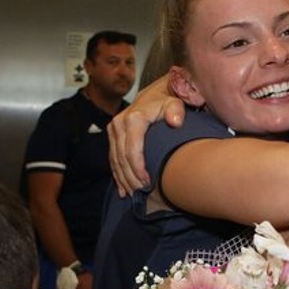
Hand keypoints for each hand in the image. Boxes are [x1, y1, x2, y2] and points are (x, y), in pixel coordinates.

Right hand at [108, 75, 184, 195]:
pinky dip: (117, 174)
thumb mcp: (175, 104)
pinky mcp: (113, 135)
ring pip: (115, 160)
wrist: (155, 95)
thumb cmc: (167, 102)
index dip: (138, 169)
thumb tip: (175, 121)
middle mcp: (119, 123)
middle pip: (122, 158)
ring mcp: (114, 129)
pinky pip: (112, 158)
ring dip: (123, 179)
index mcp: (133, 119)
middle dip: (130, 178)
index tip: (147, 183)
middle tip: (141, 192)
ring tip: (133, 194)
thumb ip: (176, 111)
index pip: (132, 150)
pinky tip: (122, 189)